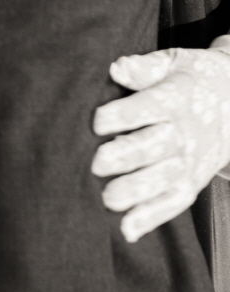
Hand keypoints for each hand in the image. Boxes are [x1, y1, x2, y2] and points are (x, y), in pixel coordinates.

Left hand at [92, 40, 229, 241]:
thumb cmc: (193, 78)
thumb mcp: (174, 62)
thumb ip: (144, 68)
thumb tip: (117, 68)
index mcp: (175, 100)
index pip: (147, 108)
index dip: (121, 115)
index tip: (97, 121)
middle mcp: (183, 134)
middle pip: (154, 147)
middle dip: (126, 156)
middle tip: (97, 163)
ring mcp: (188, 162)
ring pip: (163, 180)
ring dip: (136, 191)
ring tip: (108, 199)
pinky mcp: (190, 182)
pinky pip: (172, 203)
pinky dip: (151, 218)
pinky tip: (127, 229)